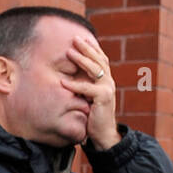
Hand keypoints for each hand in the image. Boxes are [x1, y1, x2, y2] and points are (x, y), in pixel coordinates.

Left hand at [60, 35, 119, 149]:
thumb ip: (84, 85)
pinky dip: (75, 85)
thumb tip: (69, 75)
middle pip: (98, 60)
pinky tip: (63, 81)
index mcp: (106, 80)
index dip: (92, 48)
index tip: (81, 38)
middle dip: (86, 48)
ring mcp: (108, 88)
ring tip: (69, 52)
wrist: (104, 134)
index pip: (101, 59)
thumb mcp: (88, 97)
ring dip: (81, 59)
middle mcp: (109, 81)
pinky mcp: (103, 98)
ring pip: (94, 69)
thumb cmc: (94, 117)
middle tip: (74, 38)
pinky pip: (87, 88)